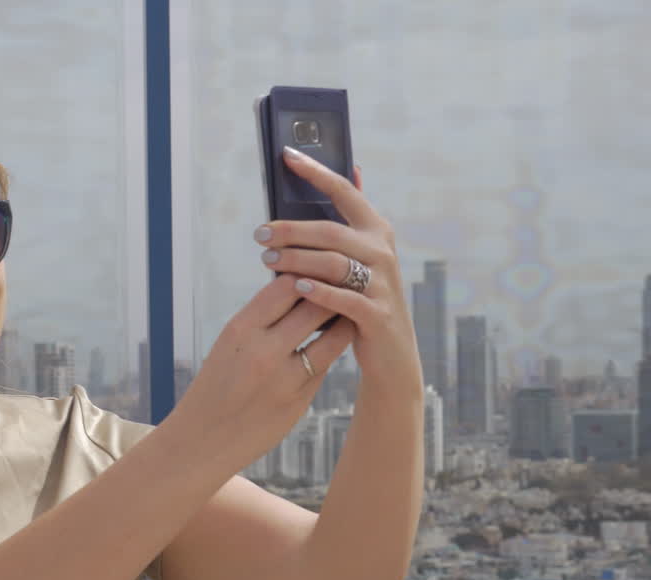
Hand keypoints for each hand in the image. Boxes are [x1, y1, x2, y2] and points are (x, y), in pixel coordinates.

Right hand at [164, 271, 355, 475]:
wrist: (202, 439)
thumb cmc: (215, 384)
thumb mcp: (228, 344)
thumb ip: (261, 319)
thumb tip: (295, 285)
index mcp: (240, 331)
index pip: (285, 285)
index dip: (303, 273)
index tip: (312, 269)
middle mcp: (264, 351)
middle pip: (314, 304)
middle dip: (330, 291)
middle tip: (341, 283)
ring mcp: (285, 378)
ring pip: (333, 335)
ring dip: (342, 319)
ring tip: (344, 310)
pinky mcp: (300, 401)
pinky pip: (326, 364)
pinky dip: (332, 349)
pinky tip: (333, 342)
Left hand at [255, 146, 422, 398]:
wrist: (392, 354)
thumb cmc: (362, 299)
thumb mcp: (357, 260)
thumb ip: (346, 223)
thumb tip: (347, 171)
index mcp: (376, 231)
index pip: (345, 192)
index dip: (316, 172)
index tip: (287, 154)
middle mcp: (383, 252)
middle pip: (331, 231)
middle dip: (291, 230)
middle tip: (259, 235)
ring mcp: (383, 284)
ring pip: (334, 263)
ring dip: (296, 260)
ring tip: (267, 262)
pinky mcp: (378, 314)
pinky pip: (344, 298)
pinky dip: (317, 292)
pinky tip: (294, 288)